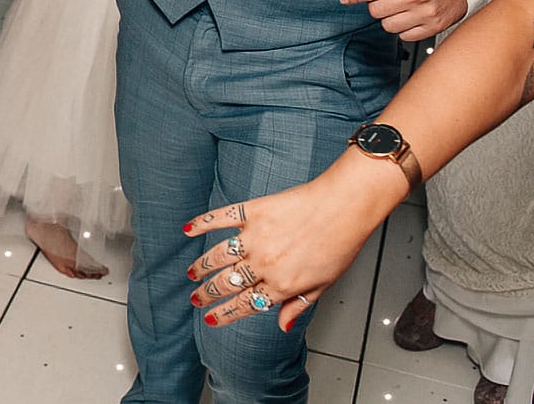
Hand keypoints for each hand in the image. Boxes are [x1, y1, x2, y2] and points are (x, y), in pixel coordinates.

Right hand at [183, 153, 405, 333]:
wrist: (343, 207)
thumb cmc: (339, 244)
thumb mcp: (323, 284)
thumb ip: (298, 305)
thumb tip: (283, 326)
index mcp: (282, 285)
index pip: (245, 304)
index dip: (224, 314)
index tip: (210, 319)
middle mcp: (264, 264)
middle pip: (226, 284)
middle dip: (207, 294)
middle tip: (195, 297)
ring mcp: (256, 237)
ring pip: (218, 256)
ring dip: (201, 266)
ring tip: (192, 273)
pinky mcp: (253, 212)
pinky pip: (221, 218)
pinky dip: (202, 223)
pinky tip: (189, 229)